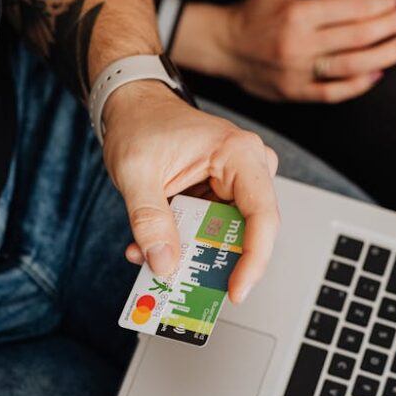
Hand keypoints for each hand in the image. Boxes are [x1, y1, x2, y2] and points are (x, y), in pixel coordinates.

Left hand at [102, 80, 278, 300]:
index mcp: (239, 154)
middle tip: (185, 286)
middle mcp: (248, 168)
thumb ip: (149, 220)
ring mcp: (238, 184)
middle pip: (250, 232)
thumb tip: (163, 263)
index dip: (254, 259)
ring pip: (229, 237)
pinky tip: (154, 246)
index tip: (235, 290)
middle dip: (214, 262)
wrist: (132, 105)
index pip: (263, 216)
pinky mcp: (222, 197)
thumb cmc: (140, 124)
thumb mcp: (136, 173)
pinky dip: (185, 244)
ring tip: (155, 260)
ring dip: (192, 254)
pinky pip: (212, 232)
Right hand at [172, 0, 395, 102]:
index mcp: (297, 12)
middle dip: (390, 27)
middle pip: (358, 36)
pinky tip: (377, 74)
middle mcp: (300, 43)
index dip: (382, 5)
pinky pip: (333, 93)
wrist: (222, 45)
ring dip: (384, 56)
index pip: (352, 8)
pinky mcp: (295, 92)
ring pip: (352, 66)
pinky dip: (358, 85)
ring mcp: (298, 72)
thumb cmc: (255, 9)